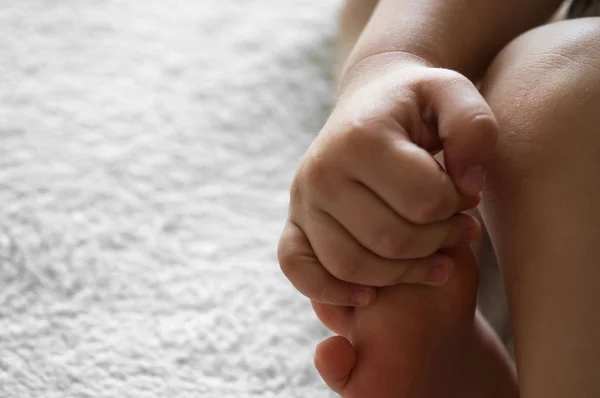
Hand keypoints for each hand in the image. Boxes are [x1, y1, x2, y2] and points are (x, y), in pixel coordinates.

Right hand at [278, 64, 497, 306]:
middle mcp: (322, 172)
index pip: (425, 202)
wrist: (369, 101)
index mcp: (361, 139)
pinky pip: (300, 270)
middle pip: (391, 241)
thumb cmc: (415, 104)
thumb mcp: (454, 95)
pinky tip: (368, 295)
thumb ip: (474, 129)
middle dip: (438, 242)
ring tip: (434, 258)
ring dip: (404, 273)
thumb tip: (467, 187)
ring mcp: (303, 200)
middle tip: (458, 228)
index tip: (466, 195)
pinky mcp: (294, 222)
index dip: (459, 207)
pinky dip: (331, 291)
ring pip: (354, 266)